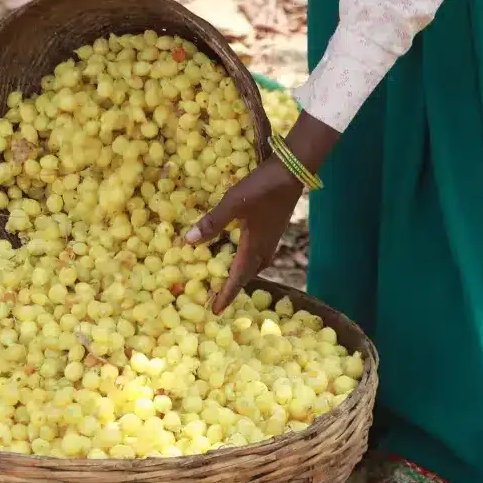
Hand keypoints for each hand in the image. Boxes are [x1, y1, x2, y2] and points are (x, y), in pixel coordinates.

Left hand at [184, 156, 303, 313]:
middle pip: (249, 274)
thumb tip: (188, 241)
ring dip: (244, 273)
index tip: (216, 311)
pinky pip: (262, 252)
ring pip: (257, 264)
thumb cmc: (263, 187)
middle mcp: (265, 246)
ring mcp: (272, 236)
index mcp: (253, 246)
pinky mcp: (275, 226)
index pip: (238, 278)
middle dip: (234, 287)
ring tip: (232, 277)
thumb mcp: (233, 202)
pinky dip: (251, 259)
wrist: (294, 171)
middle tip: (220, 297)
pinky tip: (245, 248)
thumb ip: (213, 222)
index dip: (226, 294)